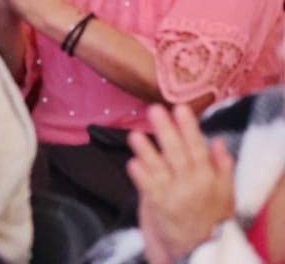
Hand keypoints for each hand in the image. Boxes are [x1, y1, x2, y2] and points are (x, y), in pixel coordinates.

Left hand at [129, 104, 236, 263]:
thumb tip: (218, 141)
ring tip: (136, 134)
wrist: (197, 252)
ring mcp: (174, 196)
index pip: (198, 148)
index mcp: (208, 179)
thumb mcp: (225, 195)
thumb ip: (222, 167)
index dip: (189, 128)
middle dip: (166, 131)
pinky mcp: (158, 208)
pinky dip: (141, 176)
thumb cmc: (208, 220)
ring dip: (148, 151)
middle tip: (155, 109)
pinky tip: (132, 162)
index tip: (180, 108)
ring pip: (160, 169)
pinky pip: (148, 189)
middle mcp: (192, 185)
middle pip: (178, 154)